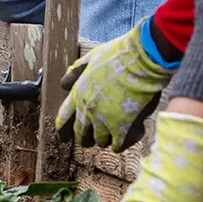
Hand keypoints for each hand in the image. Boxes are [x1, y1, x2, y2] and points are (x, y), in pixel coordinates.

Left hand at [57, 19, 173, 150]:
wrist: (140, 61)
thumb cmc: (117, 56)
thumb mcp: (89, 59)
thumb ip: (76, 73)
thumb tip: (64, 84)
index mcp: (77, 94)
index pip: (63, 118)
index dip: (62, 130)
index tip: (62, 138)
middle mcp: (86, 110)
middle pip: (80, 133)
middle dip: (83, 139)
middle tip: (87, 141)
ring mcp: (103, 120)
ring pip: (99, 141)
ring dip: (102, 140)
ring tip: (107, 139)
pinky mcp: (121, 127)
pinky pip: (116, 145)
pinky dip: (118, 145)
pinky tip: (120, 143)